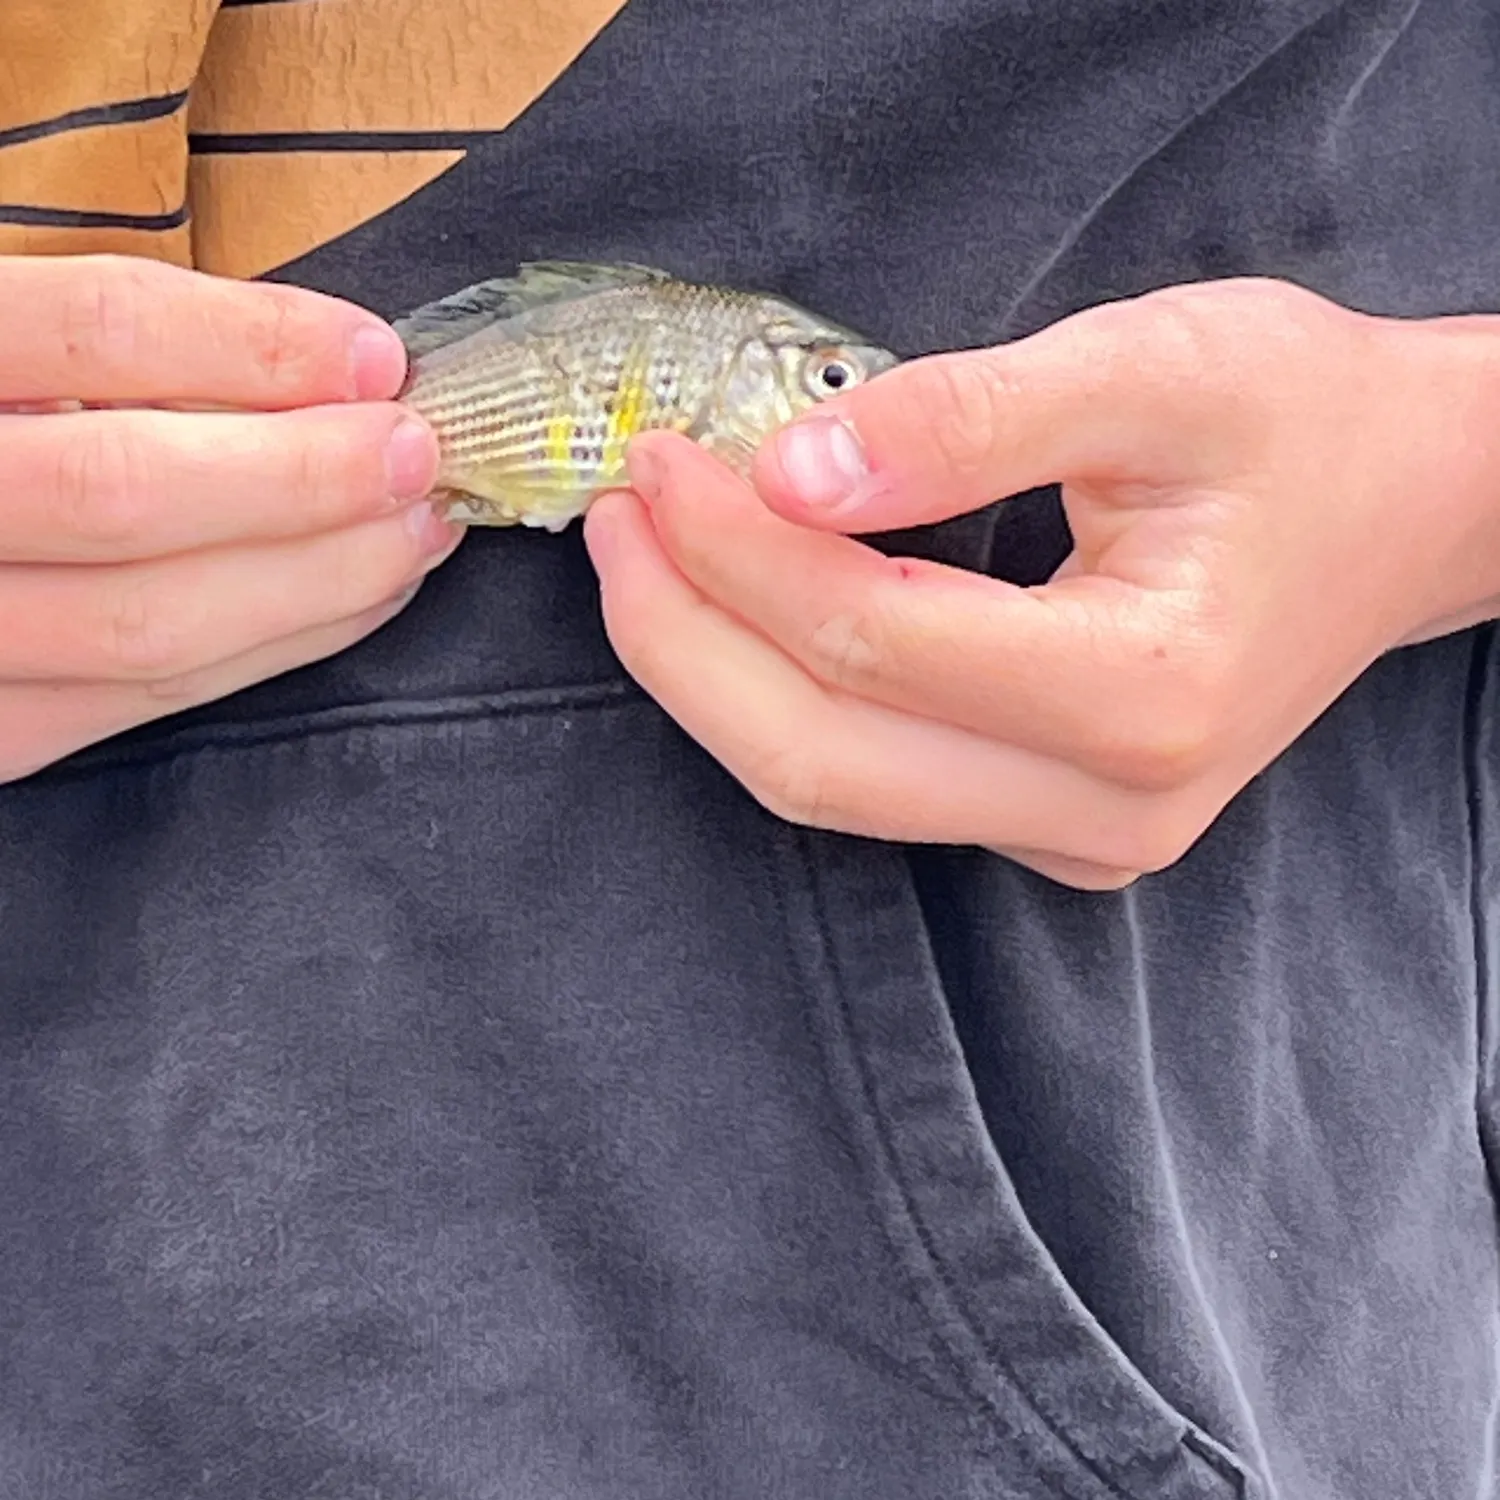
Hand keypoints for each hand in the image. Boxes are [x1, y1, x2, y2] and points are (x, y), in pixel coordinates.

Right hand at [0, 254, 460, 782]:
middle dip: (304, 476)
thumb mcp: (17, 343)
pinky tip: (353, 602)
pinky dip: (275, 647)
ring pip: (150, 623)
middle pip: (128, 492)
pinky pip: (148, 699)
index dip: (257, 343)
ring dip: (319, 577)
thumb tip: (322, 370)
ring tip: (414, 531)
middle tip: (419, 454)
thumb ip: (114, 347)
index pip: (97, 331)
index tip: (375, 358)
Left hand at [583, 279, 1499, 887]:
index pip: (870, 639)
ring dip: (716, 676)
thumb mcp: (1151, 367)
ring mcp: (1085, 837)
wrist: (1404, 505)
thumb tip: (787, 473)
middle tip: (617, 523)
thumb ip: (963, 421)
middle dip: (683, 639)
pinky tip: (747, 616)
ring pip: (833, 788)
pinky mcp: (1059, 830)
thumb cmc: (1303, 423)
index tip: (658, 464)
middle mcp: (1112, 804)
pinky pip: (878, 785)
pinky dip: (789, 703)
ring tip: (653, 560)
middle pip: (821, 756)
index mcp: (1148, 691)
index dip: (735, 551)